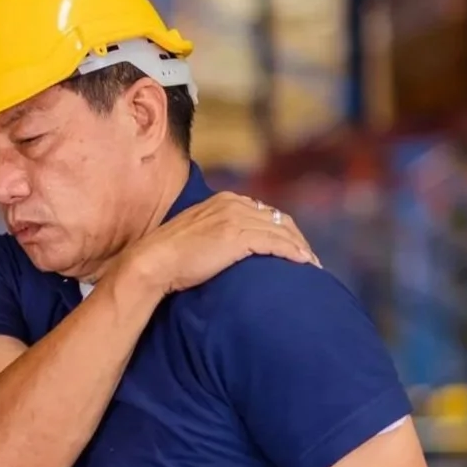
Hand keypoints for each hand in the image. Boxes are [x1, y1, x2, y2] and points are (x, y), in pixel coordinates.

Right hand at [126, 191, 319, 296]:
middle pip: (278, 219)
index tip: (293, 247)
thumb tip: (231, 248)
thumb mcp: (198, 235)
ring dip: (300, 247)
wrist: (154, 262)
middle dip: (296, 238)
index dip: (283, 230)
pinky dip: (293, 252)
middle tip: (308, 258)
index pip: (265, 212)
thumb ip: (218, 232)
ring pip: (281, 230)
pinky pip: (275, 243)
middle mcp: (233, 204)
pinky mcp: (237, 237)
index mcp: (224, 200)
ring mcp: (235, 219)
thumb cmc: (171, 257)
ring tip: (312, 265)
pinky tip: (304, 263)